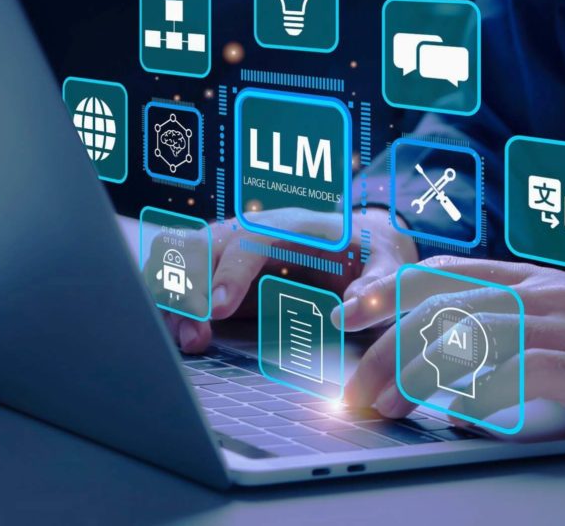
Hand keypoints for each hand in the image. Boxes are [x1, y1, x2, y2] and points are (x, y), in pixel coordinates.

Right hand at [170, 207, 416, 352]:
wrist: (364, 240)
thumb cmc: (374, 252)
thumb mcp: (389, 265)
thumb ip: (377, 286)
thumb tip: (348, 312)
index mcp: (295, 225)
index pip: (250, 238)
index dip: (230, 271)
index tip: (218, 308)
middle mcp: (256, 230)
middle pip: (205, 244)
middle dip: (190, 286)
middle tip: (197, 335)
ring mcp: (236, 248)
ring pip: (186, 259)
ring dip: (176, 296)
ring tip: (191, 340)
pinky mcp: (226, 270)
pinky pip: (186, 276)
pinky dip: (175, 301)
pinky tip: (184, 332)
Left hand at [341, 256, 564, 443]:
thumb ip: (528, 345)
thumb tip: (468, 386)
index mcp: (543, 282)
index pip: (449, 270)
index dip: (392, 287)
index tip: (351, 310)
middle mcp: (547, 295)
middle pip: (443, 299)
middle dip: (382, 335)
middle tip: (349, 377)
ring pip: (467, 332)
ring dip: (412, 370)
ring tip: (379, 404)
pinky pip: (518, 368)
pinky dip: (474, 385)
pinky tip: (448, 408)